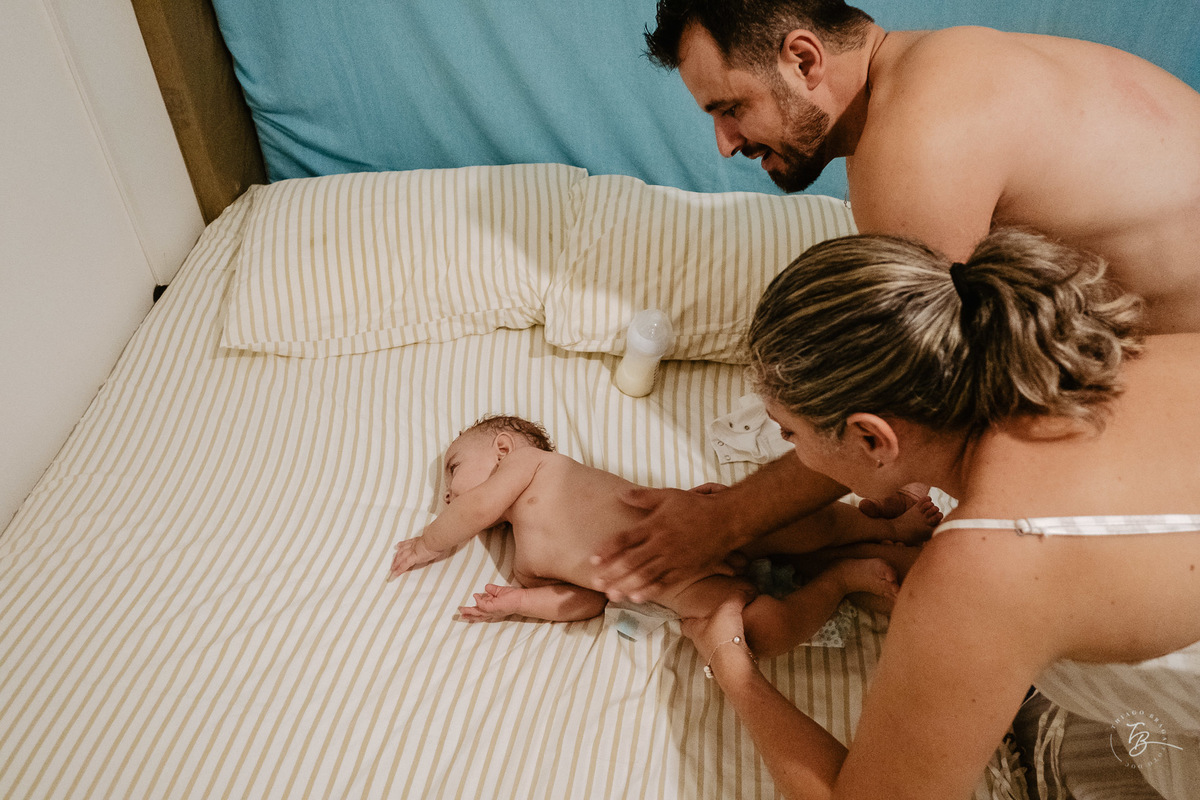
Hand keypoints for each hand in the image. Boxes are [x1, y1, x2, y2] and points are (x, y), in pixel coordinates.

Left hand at [387, 536, 443, 580]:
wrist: (435, 539)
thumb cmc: (437, 538)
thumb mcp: (434, 537)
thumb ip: (433, 538)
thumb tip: (438, 538)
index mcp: (419, 540)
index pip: (408, 543)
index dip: (402, 544)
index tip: (398, 546)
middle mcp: (413, 545)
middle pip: (402, 550)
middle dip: (397, 556)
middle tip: (393, 560)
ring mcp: (412, 552)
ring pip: (401, 558)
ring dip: (395, 563)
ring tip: (392, 568)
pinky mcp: (413, 558)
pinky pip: (404, 565)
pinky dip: (399, 569)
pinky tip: (395, 573)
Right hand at [457, 584, 521, 621]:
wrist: (521, 599)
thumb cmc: (513, 597)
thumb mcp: (500, 592)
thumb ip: (493, 590)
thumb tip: (486, 588)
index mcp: (493, 609)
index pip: (481, 611)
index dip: (473, 611)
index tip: (465, 610)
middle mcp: (492, 612)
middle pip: (478, 615)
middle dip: (469, 615)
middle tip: (460, 615)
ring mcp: (493, 611)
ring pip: (478, 613)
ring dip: (469, 612)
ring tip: (461, 611)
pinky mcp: (494, 607)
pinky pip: (483, 605)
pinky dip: (478, 601)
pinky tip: (475, 597)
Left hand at [590, 486, 736, 603]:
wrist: (726, 520)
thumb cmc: (695, 506)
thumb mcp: (668, 495)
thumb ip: (643, 497)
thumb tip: (621, 494)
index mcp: (654, 525)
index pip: (624, 539)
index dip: (608, 550)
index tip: (593, 559)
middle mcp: (661, 543)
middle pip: (631, 561)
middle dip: (612, 573)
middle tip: (596, 583)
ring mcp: (673, 559)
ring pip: (646, 575)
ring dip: (627, 586)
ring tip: (611, 595)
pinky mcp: (685, 569)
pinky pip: (664, 583)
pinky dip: (649, 591)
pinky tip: (636, 598)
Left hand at [680, 593, 749, 664]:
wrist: (733, 663)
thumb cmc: (723, 634)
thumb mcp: (729, 608)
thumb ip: (736, 598)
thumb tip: (746, 592)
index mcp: (696, 629)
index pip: (685, 623)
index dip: (686, 617)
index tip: (687, 613)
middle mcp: (701, 644)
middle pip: (699, 635)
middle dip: (705, 628)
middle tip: (713, 620)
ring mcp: (712, 657)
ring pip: (712, 645)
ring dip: (719, 639)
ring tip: (730, 631)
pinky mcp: (725, 665)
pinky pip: (726, 654)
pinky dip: (731, 649)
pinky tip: (740, 644)